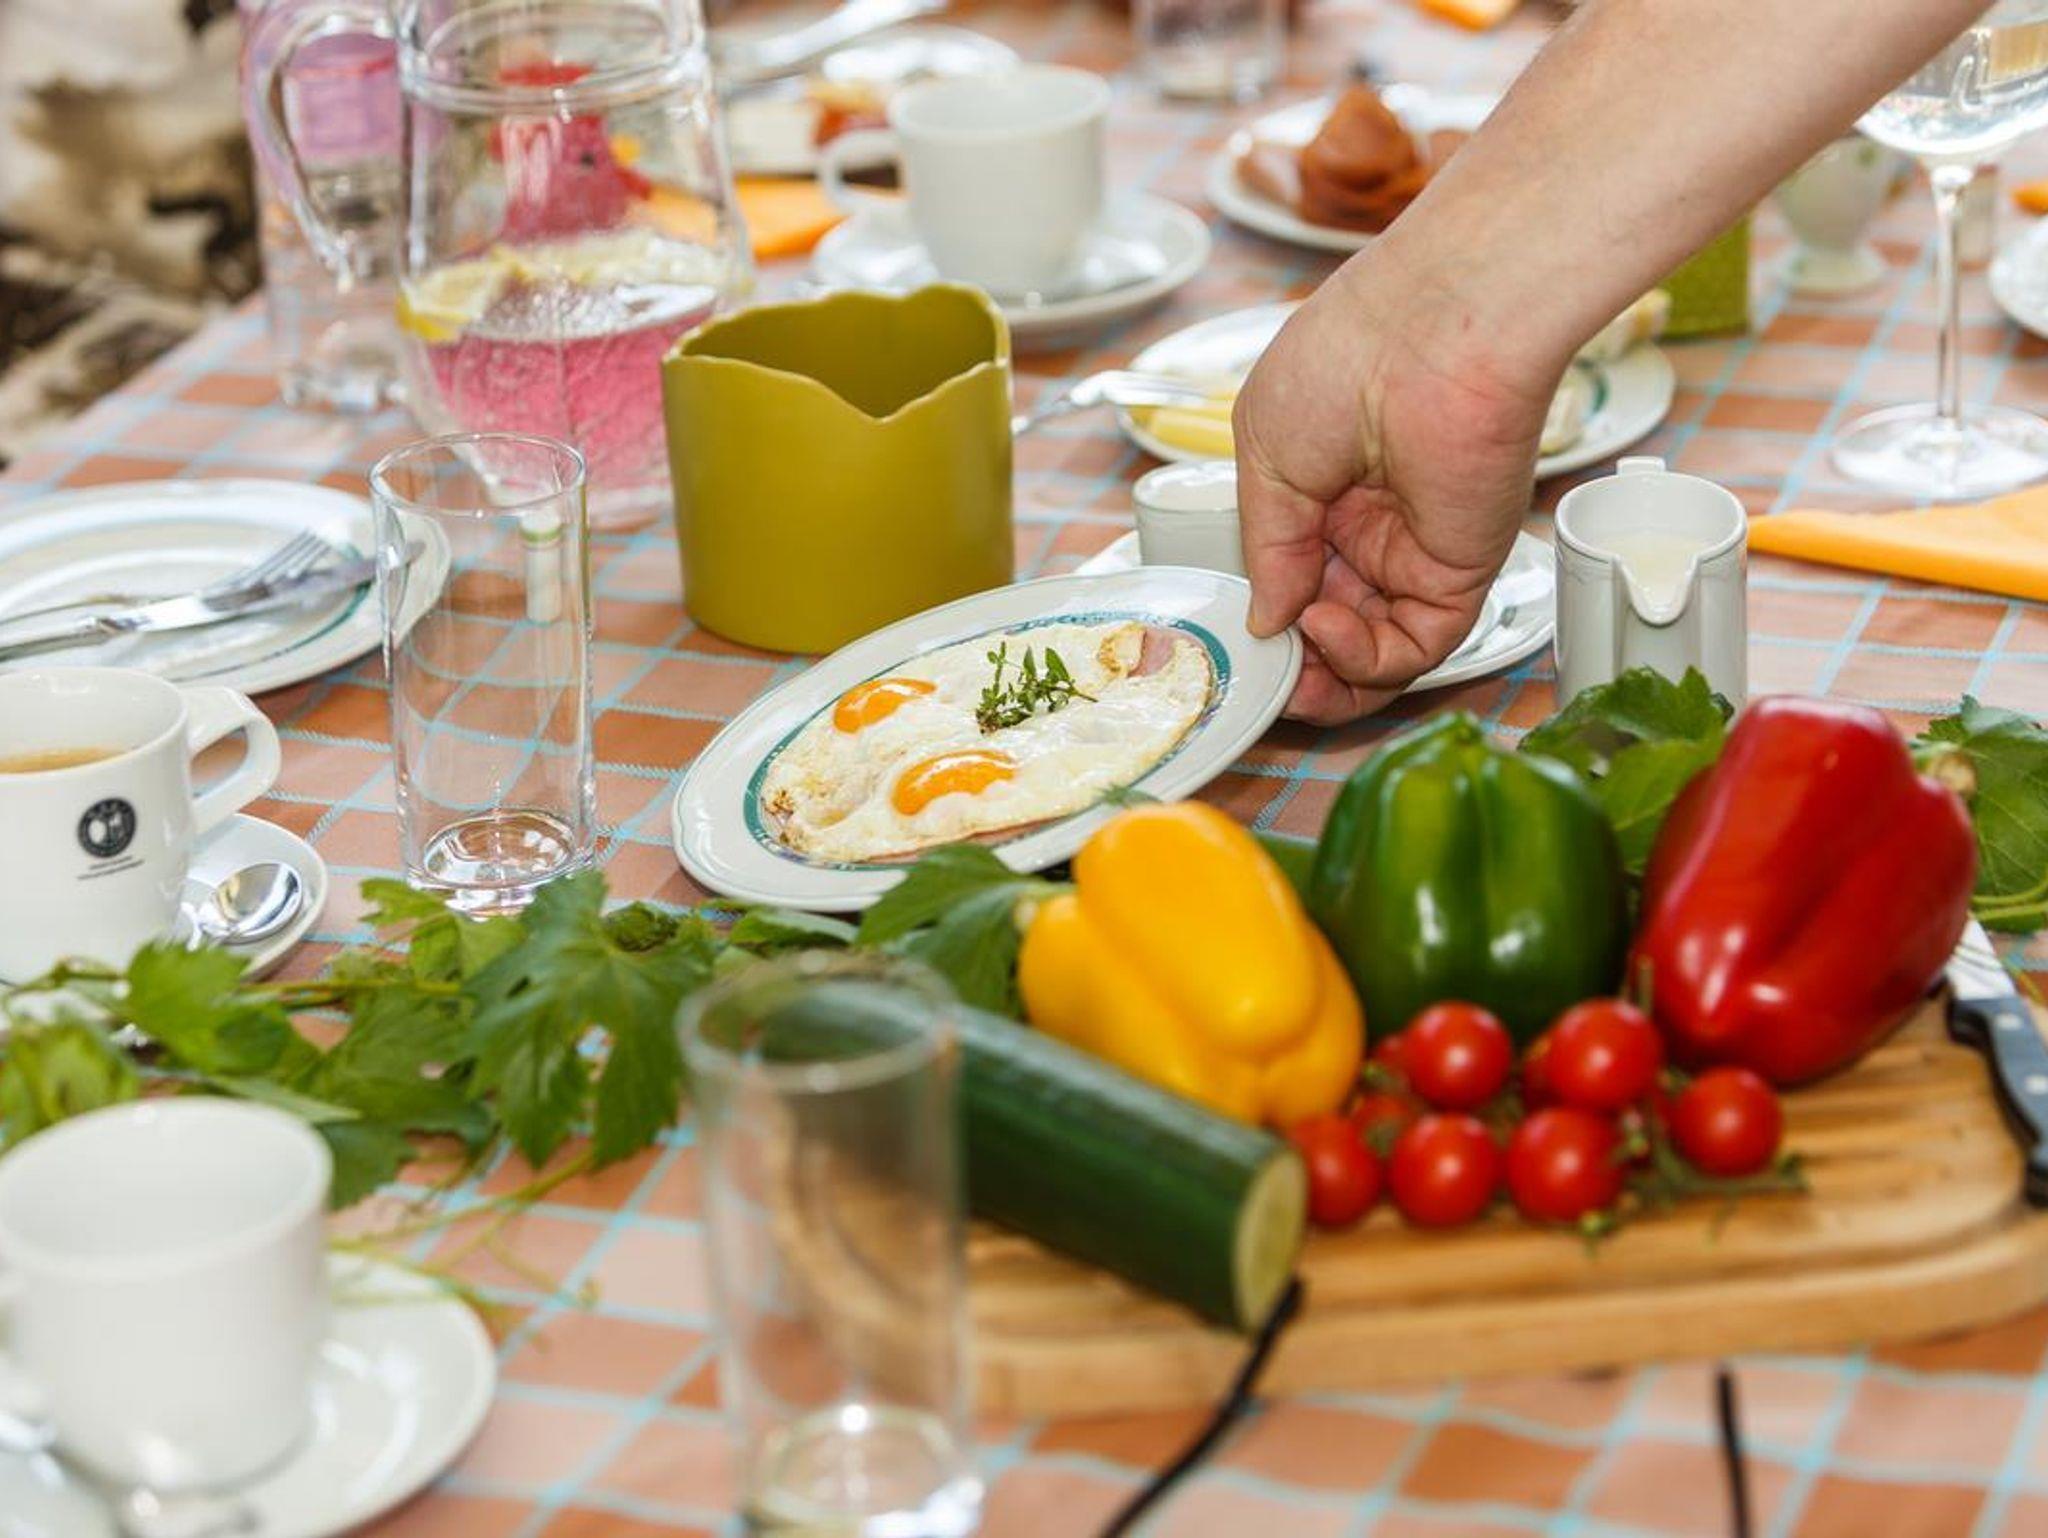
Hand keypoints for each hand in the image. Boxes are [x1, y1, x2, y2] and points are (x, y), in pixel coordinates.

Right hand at [1234, 252, 1555, 724]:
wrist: (1433, 332)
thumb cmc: (1346, 358)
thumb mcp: (1264, 458)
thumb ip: (1266, 551)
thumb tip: (1263, 620)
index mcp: (1319, 491)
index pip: (1292, 582)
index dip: (1265, 622)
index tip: (1235, 646)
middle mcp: (1370, 528)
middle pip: (1331, 629)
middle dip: (1295, 667)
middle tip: (1264, 684)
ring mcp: (1414, 554)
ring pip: (1372, 652)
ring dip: (1327, 676)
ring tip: (1292, 668)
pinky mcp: (1458, 574)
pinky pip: (1412, 644)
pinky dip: (1365, 657)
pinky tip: (1325, 627)